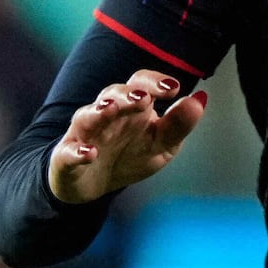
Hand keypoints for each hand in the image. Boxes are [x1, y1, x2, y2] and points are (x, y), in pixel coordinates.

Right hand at [46, 69, 207, 204]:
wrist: (91, 185)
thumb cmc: (129, 156)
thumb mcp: (160, 145)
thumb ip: (179, 124)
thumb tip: (201, 98)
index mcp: (132, 107)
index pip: (141, 84)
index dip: (154, 82)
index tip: (173, 88)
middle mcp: (106, 114)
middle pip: (113, 94)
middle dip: (127, 94)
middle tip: (142, 98)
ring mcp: (84, 134)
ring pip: (88, 116)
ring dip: (99, 112)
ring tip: (110, 109)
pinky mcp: (67, 158)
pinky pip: (69, 152)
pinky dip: (77, 152)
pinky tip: (89, 152)